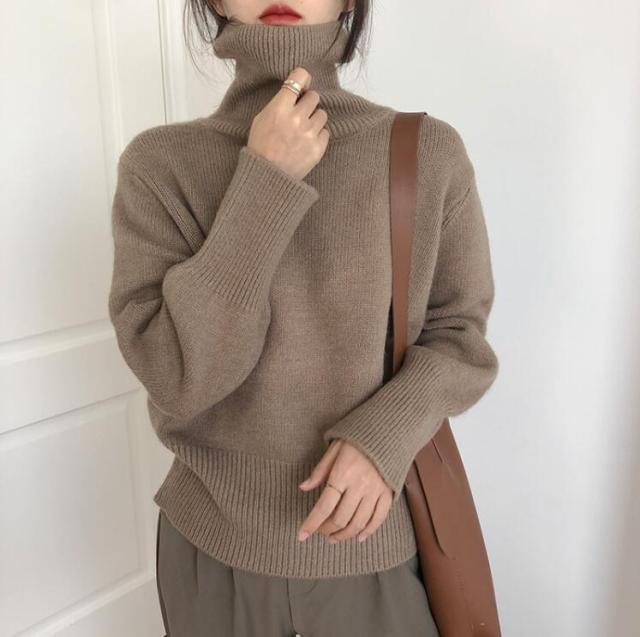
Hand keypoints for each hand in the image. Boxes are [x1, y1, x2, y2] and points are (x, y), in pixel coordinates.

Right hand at [247, 66, 329, 180]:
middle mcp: (297, 118)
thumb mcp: (261, 119)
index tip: (302, 84)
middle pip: (314, 96)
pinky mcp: (318, 148)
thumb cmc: (261, 147)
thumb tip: (297, 90)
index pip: (299, 78)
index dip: (302, 79)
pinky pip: (326, 132)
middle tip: (301, 112)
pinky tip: (307, 142)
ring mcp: (309, 134)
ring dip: (314, 119)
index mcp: (280, 108)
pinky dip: (318, 135)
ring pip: (322, 114)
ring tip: (304, 130)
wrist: (268, 177)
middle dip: (307, 102)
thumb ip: (279, 103)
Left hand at [297, 439, 392, 543]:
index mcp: (342, 473)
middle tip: (320, 531)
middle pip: (340, 518)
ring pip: (358, 523)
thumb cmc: (356, 440)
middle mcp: (359, 485)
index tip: (301, 535)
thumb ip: (320, 471)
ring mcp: (375, 491)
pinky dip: (368, 531)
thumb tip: (303, 487)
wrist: (386, 431)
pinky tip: (359, 537)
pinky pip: (378, 519)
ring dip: (344, 535)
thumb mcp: (334, 449)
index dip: (311, 524)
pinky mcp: (388, 493)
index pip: (324, 506)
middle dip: (326, 529)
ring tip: (334, 537)